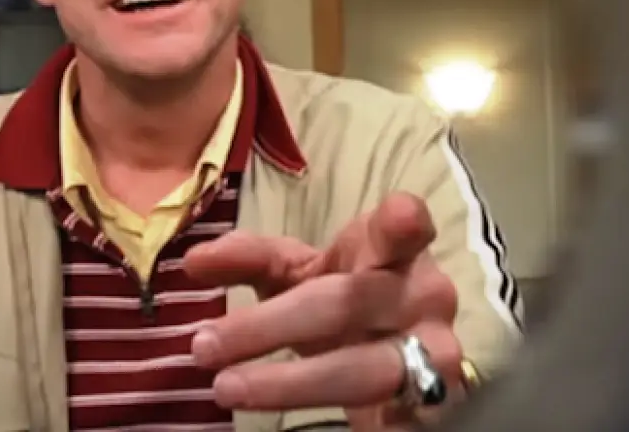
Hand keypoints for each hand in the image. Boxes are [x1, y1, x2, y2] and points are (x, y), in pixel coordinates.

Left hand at [184, 193, 463, 428]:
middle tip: (205, 346)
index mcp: (393, 250)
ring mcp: (433, 355)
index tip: (399, 218)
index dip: (404, 222)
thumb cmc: (341, 294)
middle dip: (270, 326)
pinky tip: (290, 424)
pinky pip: (387, 420)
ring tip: (227, 388)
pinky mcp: (428, 407)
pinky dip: (350, 426)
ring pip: (362, 371)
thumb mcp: (295, 270)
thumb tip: (194, 261)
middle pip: (346, 304)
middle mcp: (423, 297)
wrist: (392, 353)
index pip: (405, 227)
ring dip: (289, 383)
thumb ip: (248, 259)